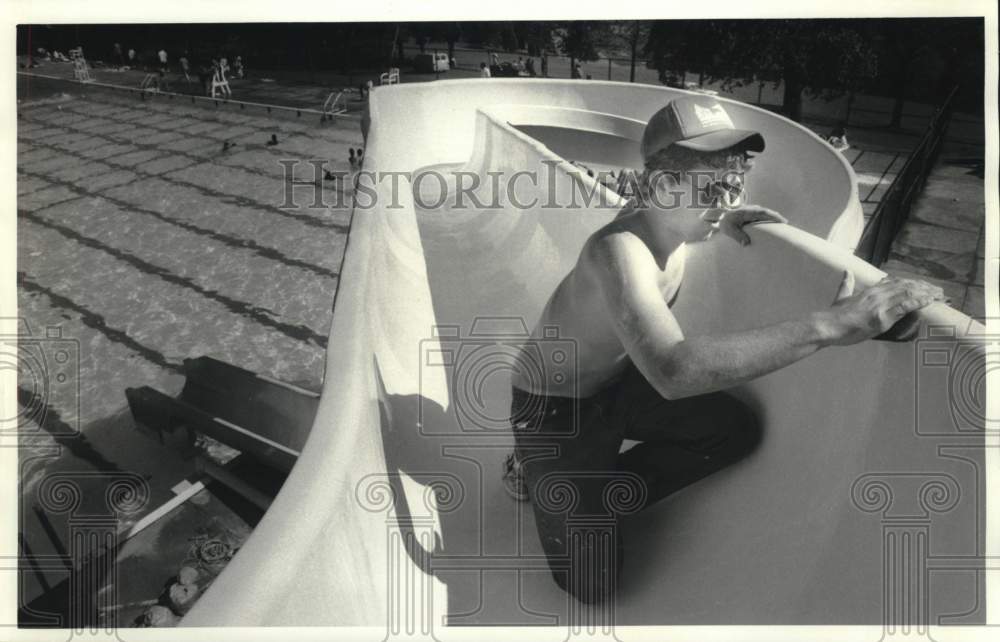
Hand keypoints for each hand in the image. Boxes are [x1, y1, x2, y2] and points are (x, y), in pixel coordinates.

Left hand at [713, 203, 787, 245]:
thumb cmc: (725, 223)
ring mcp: (752, 209)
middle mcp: (752, 209)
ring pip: (765, 212)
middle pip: (767, 212)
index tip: (782, 221)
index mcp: (748, 212)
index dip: (773, 216)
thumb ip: (738, 236)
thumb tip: (747, 244)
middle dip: (777, 217)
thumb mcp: (729, 230)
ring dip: (773, 217)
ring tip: (782, 224)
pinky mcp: (752, 212)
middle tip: (786, 223)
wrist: (719, 215)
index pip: (764, 213)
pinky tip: (773, 224)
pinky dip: (769, 217)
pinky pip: (762, 214)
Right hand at [820, 272, 946, 344]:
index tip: (924, 286)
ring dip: (927, 294)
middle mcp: (878, 294)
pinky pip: (905, 307)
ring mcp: (881, 305)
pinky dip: (919, 302)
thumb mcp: (841, 297)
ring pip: (909, 294)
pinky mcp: (882, 317)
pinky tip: (929, 301)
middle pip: (906, 286)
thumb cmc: (833, 315)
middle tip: (939, 291)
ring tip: (940, 296)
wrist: (827, 325)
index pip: (896, 282)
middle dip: (925, 288)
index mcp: (870, 290)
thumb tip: (847, 272)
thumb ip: (846, 285)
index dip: (913, 283)